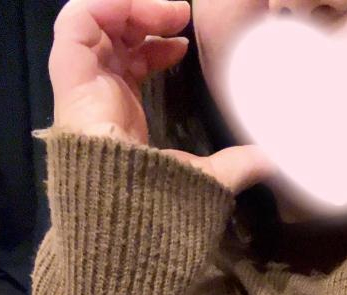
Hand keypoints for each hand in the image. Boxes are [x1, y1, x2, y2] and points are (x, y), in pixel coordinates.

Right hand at [48, 0, 274, 194]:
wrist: (129, 221)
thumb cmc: (161, 208)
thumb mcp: (207, 179)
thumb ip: (237, 166)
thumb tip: (274, 161)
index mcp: (120, 115)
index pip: (129, 62)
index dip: (156, 42)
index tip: (187, 43)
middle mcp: (97, 98)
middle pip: (111, 36)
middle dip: (144, 14)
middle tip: (181, 14)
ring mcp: (81, 88)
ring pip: (91, 23)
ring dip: (129, 6)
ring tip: (168, 12)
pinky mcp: (72, 81)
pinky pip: (76, 25)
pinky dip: (105, 5)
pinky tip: (140, 9)